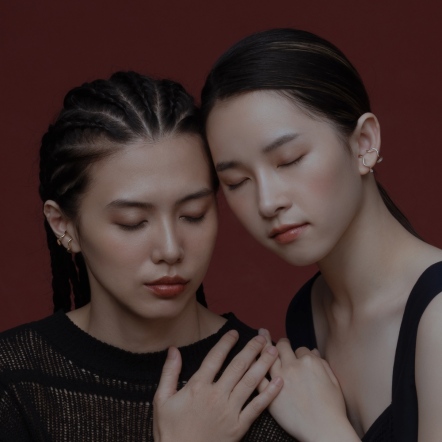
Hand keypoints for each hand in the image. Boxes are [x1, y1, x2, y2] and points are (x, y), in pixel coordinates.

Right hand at [153, 330, 282, 441]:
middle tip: (263, 337)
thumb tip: (174, 349)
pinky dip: (269, 394)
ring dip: (263, 364)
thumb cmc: (170, 431)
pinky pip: (257, 407)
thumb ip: (169, 372)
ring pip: (250, 382)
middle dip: (252, 349)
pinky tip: (279, 382)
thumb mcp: (162, 400)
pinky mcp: (239, 427)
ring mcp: (230, 411)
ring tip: (273, 351)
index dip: (226, 343)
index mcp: (198, 386)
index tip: (235, 332)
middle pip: (238, 366)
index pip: (215, 357)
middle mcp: (216, 395)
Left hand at [258, 330, 358, 441]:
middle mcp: (294, 366)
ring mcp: (280, 378)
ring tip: (259, 337)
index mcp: (310, 362)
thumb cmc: (332, 408)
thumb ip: (322, 363)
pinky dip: (253, 367)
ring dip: (263, 346)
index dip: (298, 352)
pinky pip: (259, 377)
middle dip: (279, 342)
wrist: (324, 429)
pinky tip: (250, 361)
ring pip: (268, 356)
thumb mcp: (333, 381)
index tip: (296, 354)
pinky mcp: (271, 393)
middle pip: (282, 347)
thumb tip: (313, 352)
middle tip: (274, 340)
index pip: (300, 349)